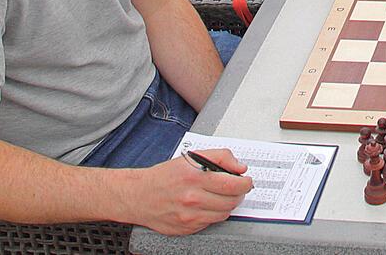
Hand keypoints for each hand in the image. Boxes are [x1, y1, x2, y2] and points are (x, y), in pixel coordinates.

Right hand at [127, 150, 251, 235]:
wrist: (139, 196)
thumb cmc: (165, 176)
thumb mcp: (193, 156)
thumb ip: (221, 157)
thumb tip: (240, 167)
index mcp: (195, 177)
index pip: (232, 184)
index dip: (245, 183)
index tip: (247, 180)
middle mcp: (192, 198)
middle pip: (231, 201)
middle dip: (238, 194)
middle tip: (236, 188)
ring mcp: (189, 216)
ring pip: (223, 214)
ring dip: (227, 205)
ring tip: (221, 196)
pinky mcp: (187, 228)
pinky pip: (211, 223)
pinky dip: (213, 214)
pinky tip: (206, 205)